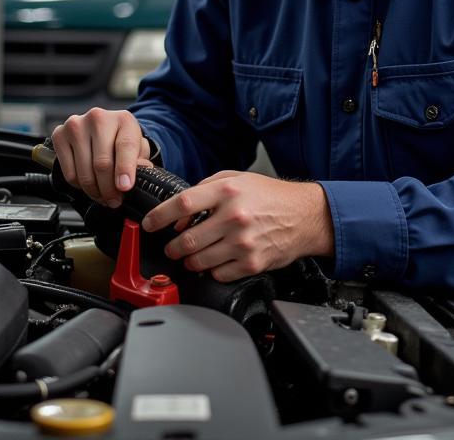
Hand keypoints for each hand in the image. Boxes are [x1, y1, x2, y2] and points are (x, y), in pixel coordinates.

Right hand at [50, 107, 152, 207]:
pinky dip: (79, 186)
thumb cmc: (121, 141)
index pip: (125, 146)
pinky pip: (69, 173)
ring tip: (103, 195)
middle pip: (102, 164)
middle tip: (114, 201)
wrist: (103, 130)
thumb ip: (141, 162)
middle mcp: (98, 118)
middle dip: (109, 189)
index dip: (124, 170)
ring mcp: (76, 126)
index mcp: (123, 119)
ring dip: (94, 191)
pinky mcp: (59, 135)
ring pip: (84, 172)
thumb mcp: (138, 149)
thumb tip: (138, 175)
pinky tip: (89, 184)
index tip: (124, 188)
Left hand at [141, 171, 334, 281]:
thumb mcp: (237, 179)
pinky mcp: (252, 263)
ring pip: (199, 260)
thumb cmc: (270, 196)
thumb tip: (180, 213)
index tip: (148, 224)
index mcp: (228, 191)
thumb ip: (206, 190)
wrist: (304, 215)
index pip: (183, 203)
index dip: (159, 216)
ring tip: (191, 255)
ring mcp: (243, 242)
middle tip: (171, 247)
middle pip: (187, 239)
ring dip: (189, 260)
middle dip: (172, 247)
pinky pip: (218, 274)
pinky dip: (211, 270)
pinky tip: (216, 260)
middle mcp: (235, 216)